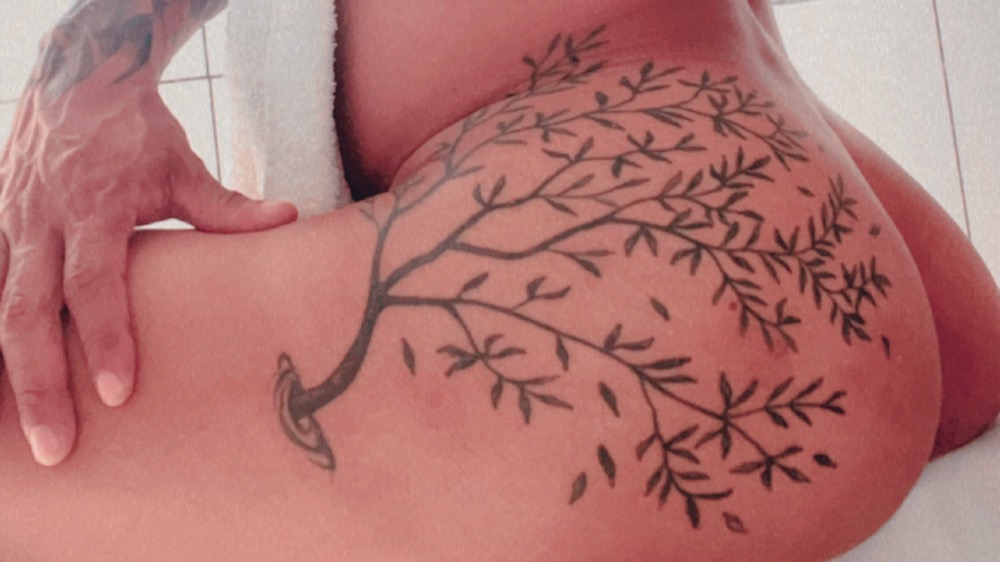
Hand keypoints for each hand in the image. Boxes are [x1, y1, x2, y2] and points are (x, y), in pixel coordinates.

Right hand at [0, 79, 296, 466]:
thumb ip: (228, 207)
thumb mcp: (184, 166)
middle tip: (57, 449)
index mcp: (92, 209)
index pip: (93, 286)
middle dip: (37, 387)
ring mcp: (8, 225)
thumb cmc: (137, 132)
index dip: (105, 340)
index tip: (119, 394)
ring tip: (21, 438)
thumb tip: (288, 220)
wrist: (77, 81)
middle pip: (25, 314)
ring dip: (5, 376)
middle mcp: (40, 222)